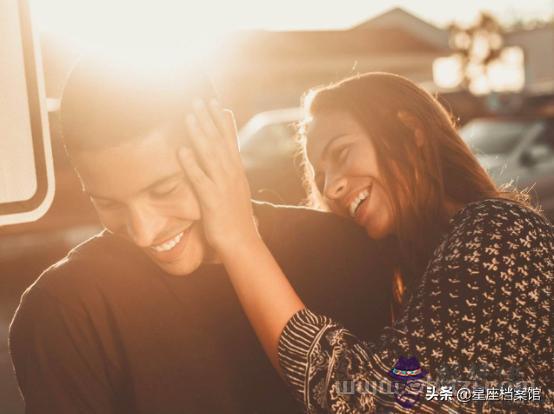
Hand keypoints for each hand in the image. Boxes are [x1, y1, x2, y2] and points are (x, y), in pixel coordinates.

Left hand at [179, 99, 259, 253]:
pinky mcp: (213, 200)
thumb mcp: (235, 190)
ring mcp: (223, 186)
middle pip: (219, 141)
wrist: (242, 243)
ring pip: (210, 154)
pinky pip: (200, 179)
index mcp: (236, 171)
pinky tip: (182, 151)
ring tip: (189, 115)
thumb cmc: (234, 218)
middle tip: (198, 99)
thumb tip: (224, 158)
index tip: (215, 102)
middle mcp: (232, 174)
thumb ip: (228, 172)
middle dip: (208, 119)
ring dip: (199, 134)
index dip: (221, 120)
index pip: (229, 140)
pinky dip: (191, 163)